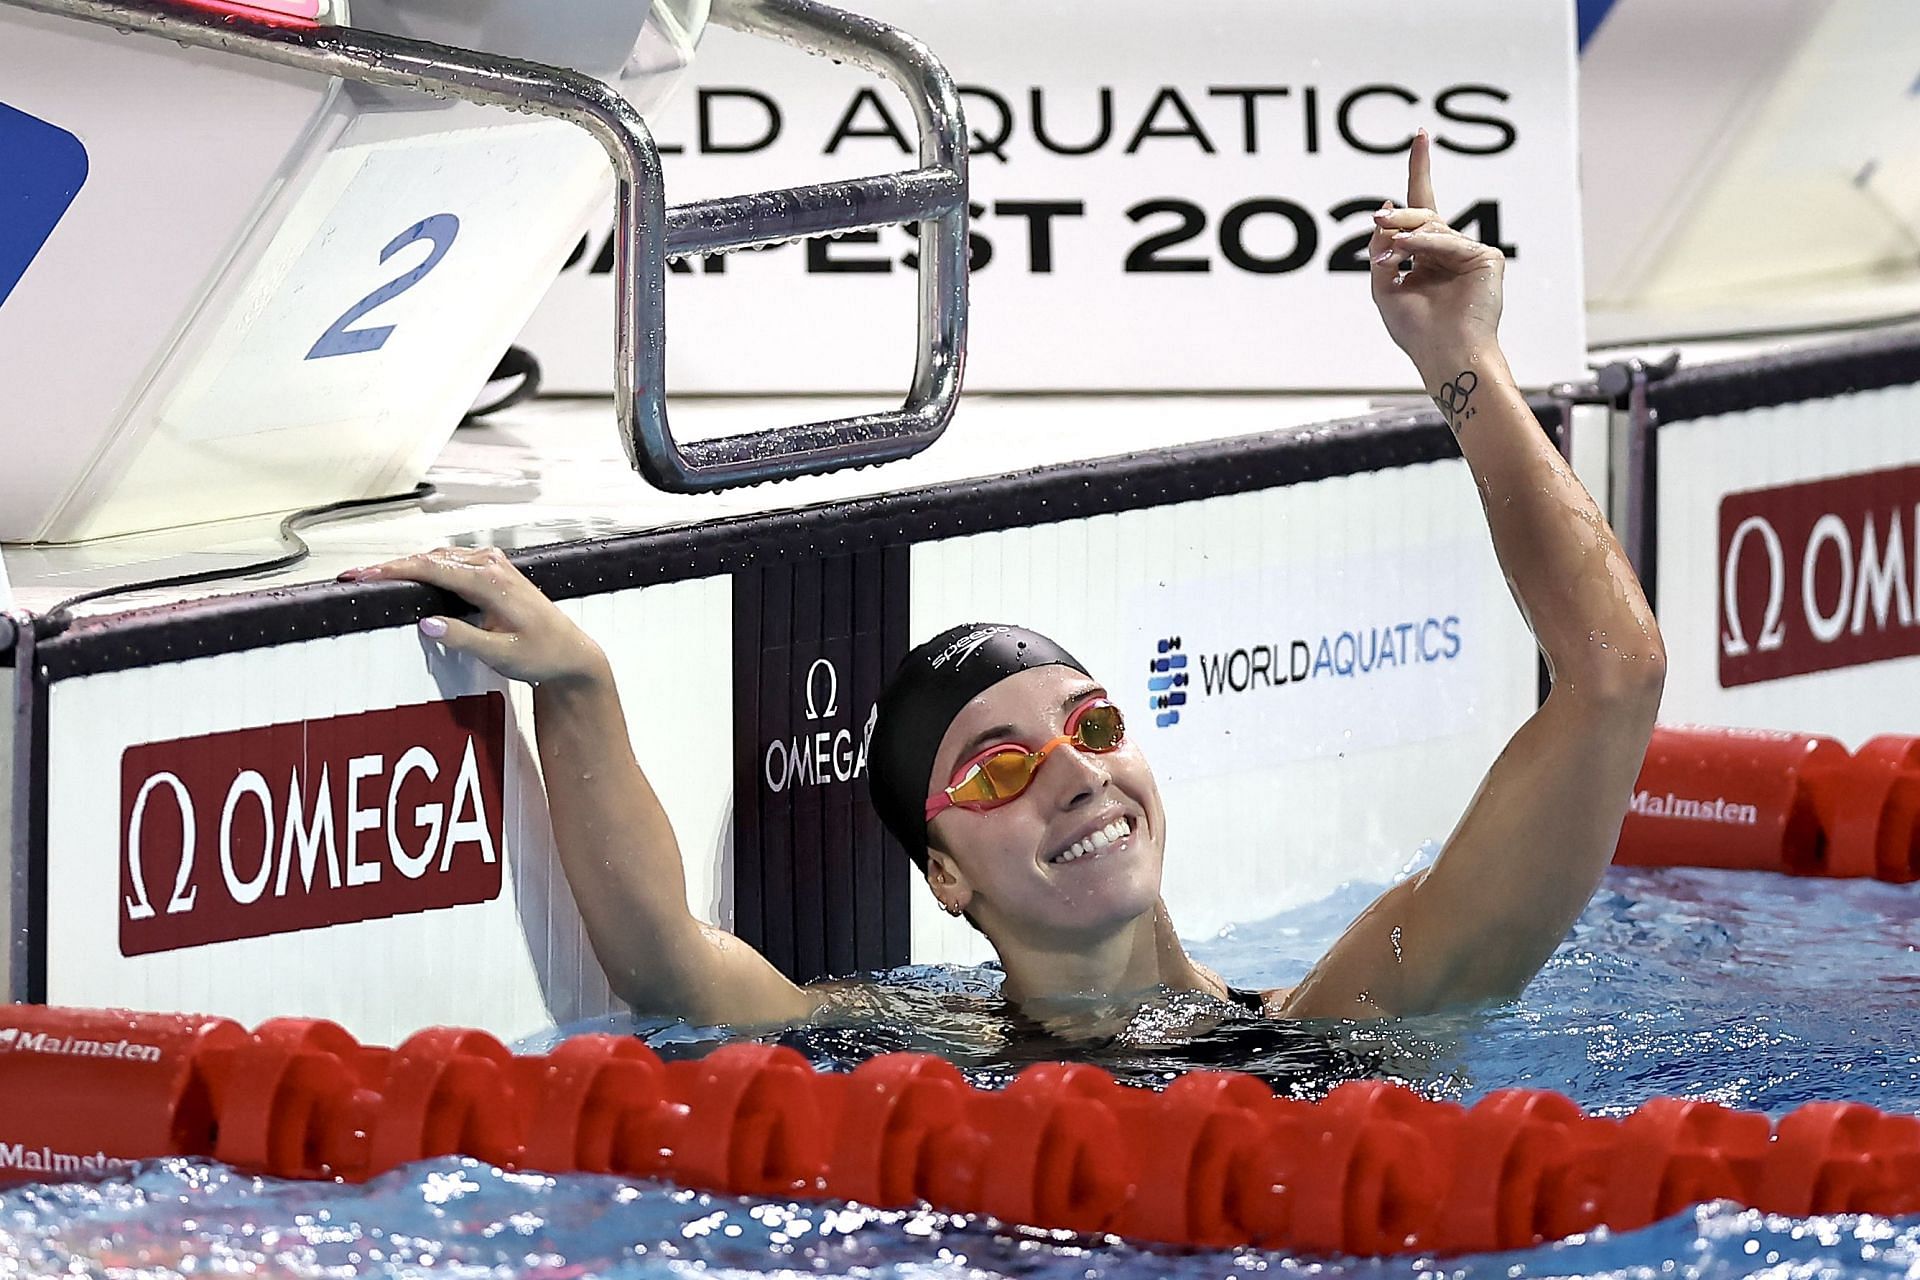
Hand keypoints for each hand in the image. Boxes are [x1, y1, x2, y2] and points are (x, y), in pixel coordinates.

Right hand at [342, 547, 608, 685]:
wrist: (570, 653)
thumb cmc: (542, 655)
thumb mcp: (501, 654)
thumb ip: (463, 638)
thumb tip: (426, 623)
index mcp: (492, 582)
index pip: (433, 569)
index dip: (393, 570)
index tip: (362, 575)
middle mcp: (492, 566)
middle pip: (430, 559)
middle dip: (391, 567)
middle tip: (356, 577)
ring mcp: (494, 565)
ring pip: (439, 558)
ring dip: (407, 566)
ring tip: (373, 578)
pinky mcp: (493, 572)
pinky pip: (451, 563)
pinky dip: (425, 568)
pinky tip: (408, 578)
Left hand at [1369, 131, 1504, 378]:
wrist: (1444, 355)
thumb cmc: (1415, 331)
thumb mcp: (1384, 286)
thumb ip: (1383, 247)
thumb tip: (1386, 206)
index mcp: (1428, 258)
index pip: (1422, 209)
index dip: (1420, 171)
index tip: (1421, 135)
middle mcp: (1450, 253)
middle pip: (1423, 216)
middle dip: (1398, 218)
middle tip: (1378, 221)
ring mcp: (1471, 255)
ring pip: (1433, 228)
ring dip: (1406, 238)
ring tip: (1391, 258)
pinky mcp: (1488, 259)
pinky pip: (1448, 241)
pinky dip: (1425, 246)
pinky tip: (1407, 254)